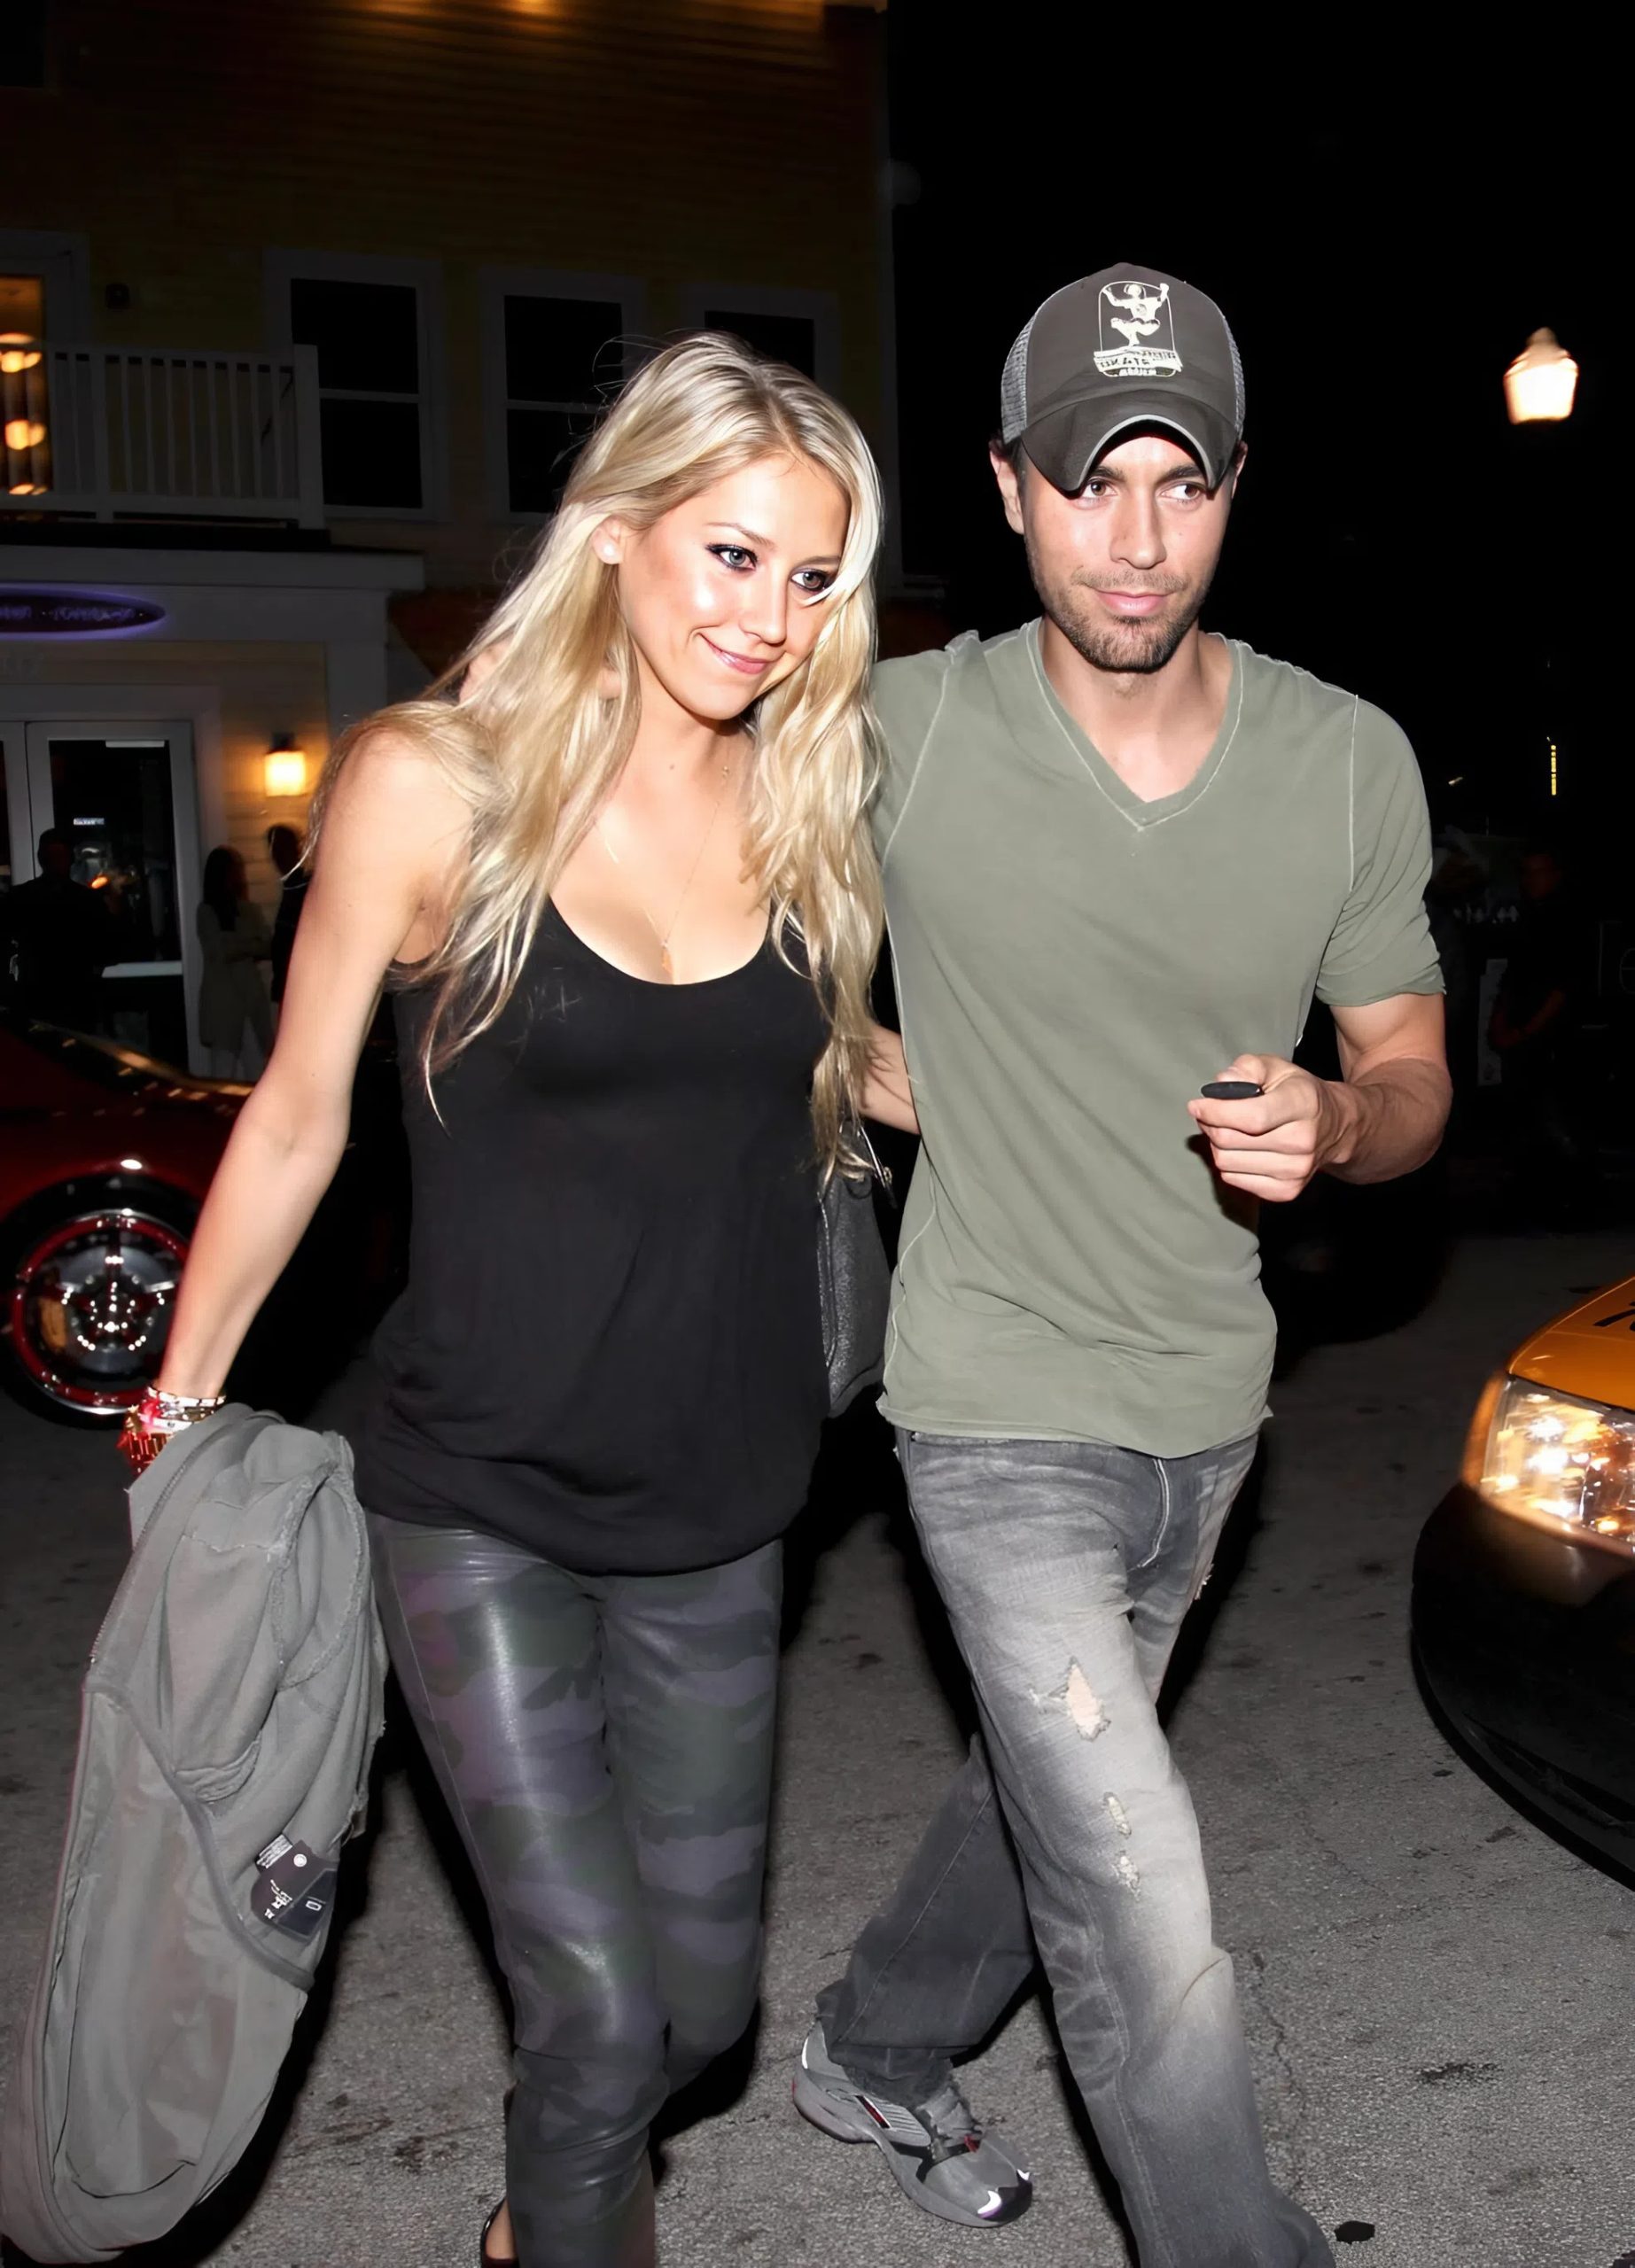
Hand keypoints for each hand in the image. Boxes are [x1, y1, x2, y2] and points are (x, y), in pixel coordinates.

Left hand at [1187, 1053, 1350, 1203]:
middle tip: (1210, 1114)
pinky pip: (1233, 1179)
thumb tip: (1221, 1083)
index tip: (1196, 1105)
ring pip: (1227, 1162)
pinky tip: (1241, 1149)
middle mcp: (1303, 1141)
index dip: (1215, 1112)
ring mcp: (1296, 1170)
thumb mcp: (1276, 1067)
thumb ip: (1247, 1068)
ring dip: (1217, 1145)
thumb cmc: (1296, 1093)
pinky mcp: (1286, 1191)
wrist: (1333, 1127)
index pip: (1251, 1116)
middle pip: (1232, 1141)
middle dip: (1210, 1125)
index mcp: (1303, 1104)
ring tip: (1229, 1130)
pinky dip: (1228, 1163)